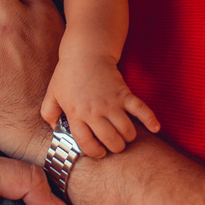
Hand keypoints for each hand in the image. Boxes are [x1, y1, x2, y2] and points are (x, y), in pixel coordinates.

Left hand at [42, 53, 159, 157]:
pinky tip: (156, 128)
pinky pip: (141, 110)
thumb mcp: (52, 94)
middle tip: (114, 144)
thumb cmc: (68, 73)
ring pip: (126, 131)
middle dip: (115, 147)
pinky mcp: (124, 93)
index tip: (99, 152)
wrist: (86, 52)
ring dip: (128, 137)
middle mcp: (94, 111)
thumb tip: (53, 129)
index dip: (95, 152)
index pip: (87, 143)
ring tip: (125, 134)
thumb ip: (48, 113)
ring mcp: (111, 103)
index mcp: (76, 114)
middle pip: (111, 140)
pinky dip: (151, 120)